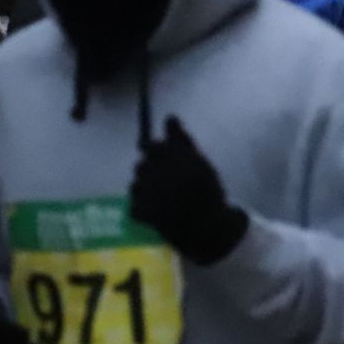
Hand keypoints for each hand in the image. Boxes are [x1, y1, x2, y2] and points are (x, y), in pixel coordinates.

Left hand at [129, 117, 248, 265]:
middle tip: (169, 181)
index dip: (159, 153)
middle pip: (142, 165)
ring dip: (147, 188)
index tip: (169, 161)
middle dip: (152, 171)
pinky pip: (135, 205)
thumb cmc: (207, 191)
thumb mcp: (199, 161)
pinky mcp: (140, 212)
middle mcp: (154, 172)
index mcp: (170, 158)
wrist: (208, 226)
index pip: (152, 147)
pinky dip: (144, 207)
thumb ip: (181, 139)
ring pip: (136, 183)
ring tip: (166, 197)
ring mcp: (145, 194)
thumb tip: (169, 116)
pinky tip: (159, 210)